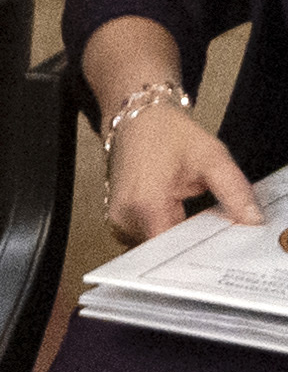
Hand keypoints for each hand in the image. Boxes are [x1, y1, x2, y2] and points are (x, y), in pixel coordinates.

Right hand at [107, 100, 262, 244]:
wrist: (138, 117)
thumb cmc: (168, 133)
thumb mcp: (212, 158)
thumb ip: (235, 192)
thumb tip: (252, 219)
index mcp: (147, 204)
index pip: (172, 251)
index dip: (198, 253)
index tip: (219, 249)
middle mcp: (125, 216)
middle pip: (163, 250)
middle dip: (191, 244)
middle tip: (213, 227)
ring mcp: (119, 217)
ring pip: (154, 244)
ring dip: (176, 236)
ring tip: (193, 216)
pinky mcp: (119, 216)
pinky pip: (145, 235)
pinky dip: (164, 229)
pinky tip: (179, 213)